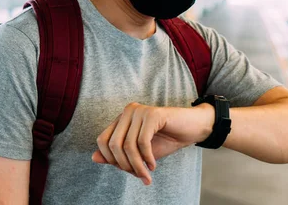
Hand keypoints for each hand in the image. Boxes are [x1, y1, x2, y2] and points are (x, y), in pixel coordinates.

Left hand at [92, 102, 213, 184]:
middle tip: (139, 176)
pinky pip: (142, 142)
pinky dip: (146, 158)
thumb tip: (93, 158)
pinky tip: (153, 165)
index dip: (111, 160)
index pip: (102, 141)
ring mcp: (140, 111)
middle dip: (124, 165)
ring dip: (137, 165)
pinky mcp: (152, 114)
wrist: (193, 128)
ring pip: (128, 145)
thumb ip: (118, 154)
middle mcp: (128, 111)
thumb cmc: (167, 139)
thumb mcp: (140, 152)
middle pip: (113, 144)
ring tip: (146, 175)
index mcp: (122, 118)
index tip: (128, 171)